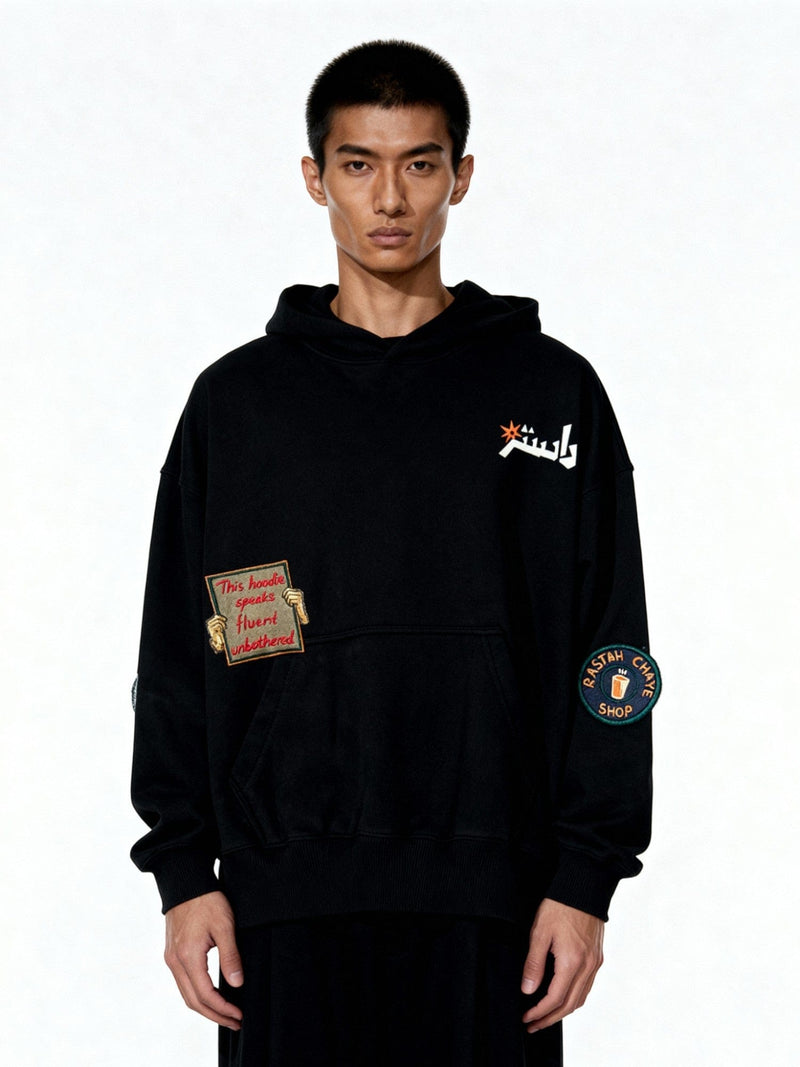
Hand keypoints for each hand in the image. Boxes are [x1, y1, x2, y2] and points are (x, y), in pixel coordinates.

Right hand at [164, 890, 243, 1029]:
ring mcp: (171, 958)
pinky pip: (183, 983)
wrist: (186, 882)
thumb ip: (230, 955)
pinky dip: (197, 995)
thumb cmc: (207, 900)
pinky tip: (211, 996)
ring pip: (186, 994)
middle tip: (235, 1022)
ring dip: (205, 1008)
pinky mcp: (172, 953)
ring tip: (225, 1014)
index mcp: (188, 956)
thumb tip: (237, 983)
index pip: (205, 994)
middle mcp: (175, 961)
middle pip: (193, 1001)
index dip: (223, 1008)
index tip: (239, 1015)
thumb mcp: (225, 925)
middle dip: (215, 1015)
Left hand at [520, 897, 603, 1032]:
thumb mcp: (540, 932)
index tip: (526, 1018)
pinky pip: (587, 986)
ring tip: (545, 1015)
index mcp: (572, 962)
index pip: (555, 999)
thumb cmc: (560, 906)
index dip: (539, 1012)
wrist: (584, 887)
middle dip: (550, 1018)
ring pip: (581, 998)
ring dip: (563, 1011)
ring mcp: (595, 963)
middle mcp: (588, 966)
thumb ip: (534, 964)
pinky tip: (562, 996)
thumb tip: (528, 990)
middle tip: (533, 1024)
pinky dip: (574, 997)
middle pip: (570, 1005)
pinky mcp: (598, 957)